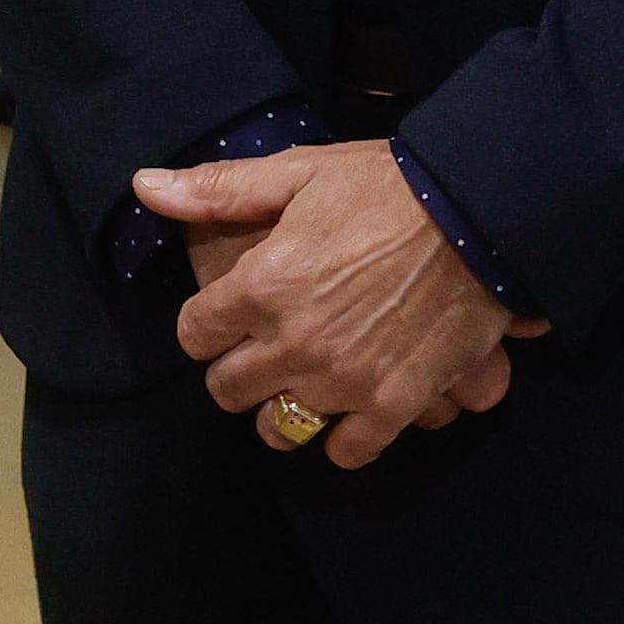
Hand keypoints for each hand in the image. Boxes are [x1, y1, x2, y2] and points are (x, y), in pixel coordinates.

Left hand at [132, 142, 547, 469]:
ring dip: (281, 411)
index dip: (206, 324)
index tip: (228, 315)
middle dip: (236, 370)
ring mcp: (341, 381)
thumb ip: (219, 188)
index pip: (194, 334)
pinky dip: (344, 439)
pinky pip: (347, 451)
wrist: (478, 214)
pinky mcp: (392, 405)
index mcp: (259, 287)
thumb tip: (145, 186)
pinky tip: (349, 413)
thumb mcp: (299, 171)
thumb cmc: (386, 186)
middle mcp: (290, 344)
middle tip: (261, 350)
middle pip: (227, 389)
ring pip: (278, 429)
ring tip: (300, 387)